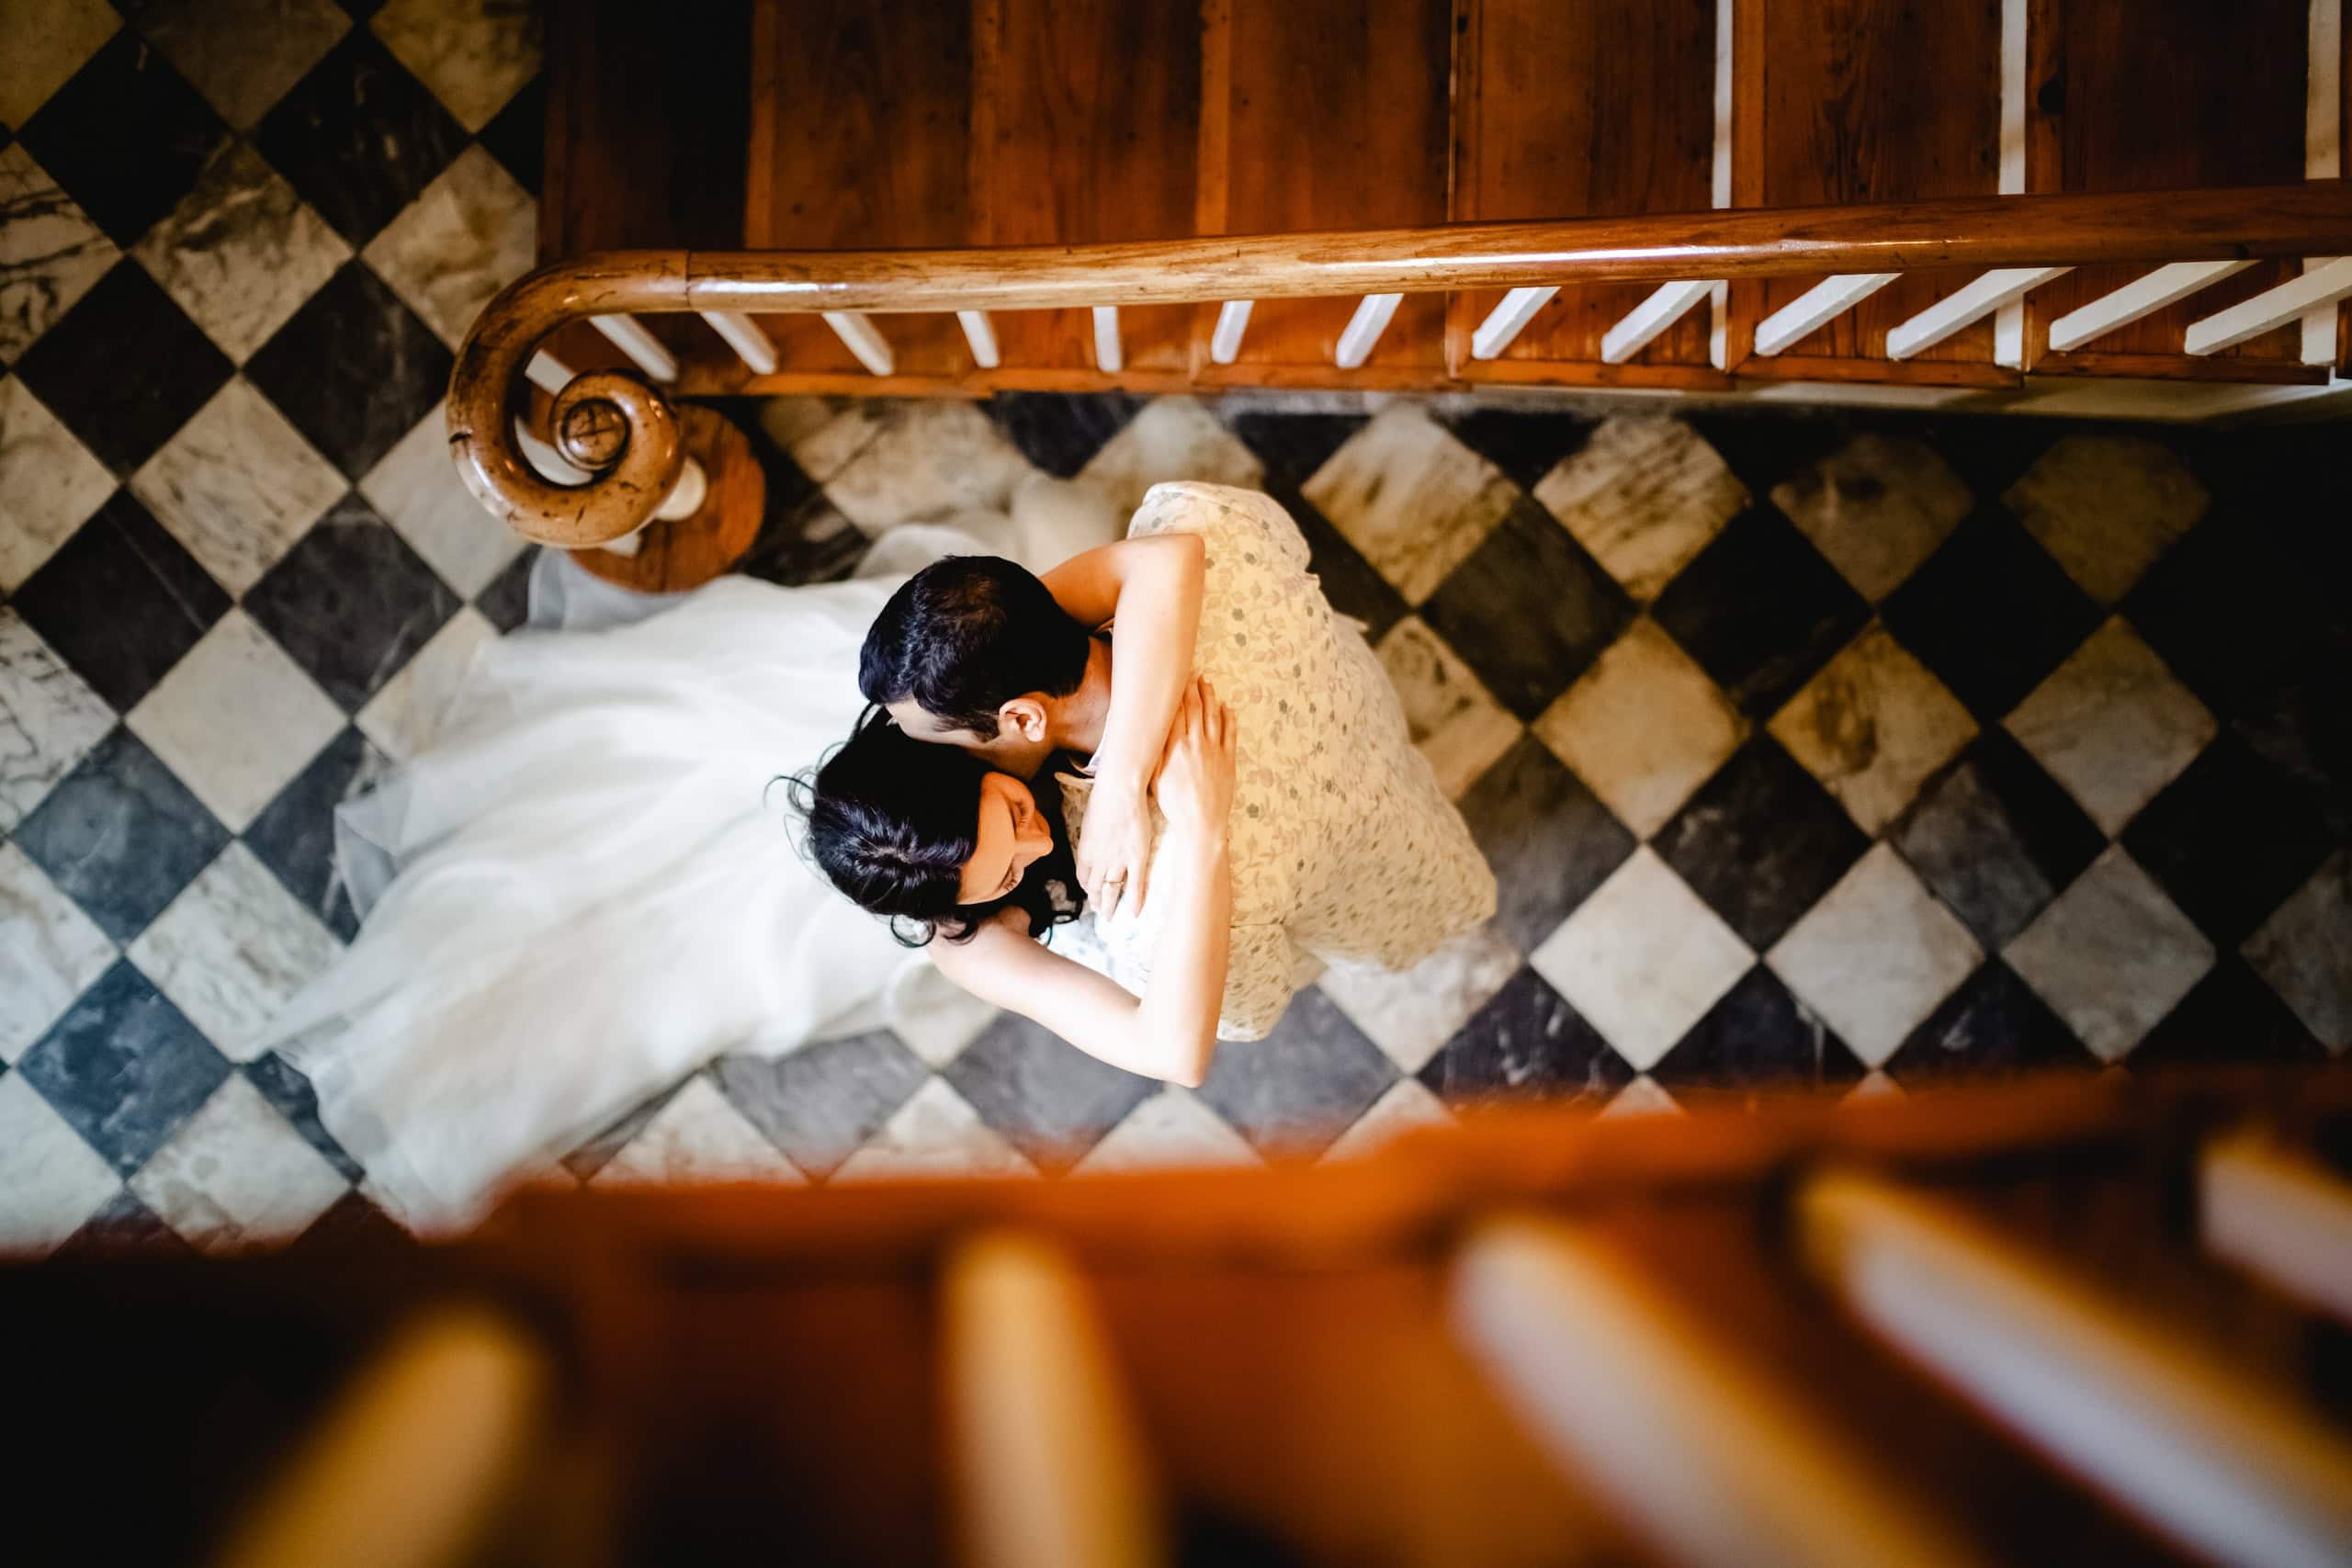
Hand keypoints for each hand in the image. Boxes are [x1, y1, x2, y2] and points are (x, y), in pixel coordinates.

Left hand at [1074, 774, 1154, 921]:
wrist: (1119, 789)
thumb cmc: (1104, 798)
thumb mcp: (1090, 820)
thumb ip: (1093, 835)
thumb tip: (1096, 838)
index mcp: (1085, 850)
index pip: (1083, 876)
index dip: (1087, 887)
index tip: (1090, 893)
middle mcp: (1098, 860)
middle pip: (1094, 887)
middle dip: (1096, 902)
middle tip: (1101, 913)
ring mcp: (1117, 860)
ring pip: (1111, 890)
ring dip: (1110, 906)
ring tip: (1111, 917)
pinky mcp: (1136, 857)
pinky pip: (1136, 885)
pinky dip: (1135, 900)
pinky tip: (1135, 913)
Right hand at [1152, 677, 1235, 842]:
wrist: (1202, 823)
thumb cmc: (1175, 804)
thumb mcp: (1155, 779)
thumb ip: (1153, 753)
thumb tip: (1146, 734)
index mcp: (1176, 748)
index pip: (1175, 713)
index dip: (1174, 695)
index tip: (1172, 680)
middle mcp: (1196, 744)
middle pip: (1194, 708)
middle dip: (1191, 688)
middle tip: (1189, 673)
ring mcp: (1215, 750)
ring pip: (1213, 715)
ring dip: (1209, 696)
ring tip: (1206, 682)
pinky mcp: (1229, 759)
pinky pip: (1230, 732)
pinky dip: (1228, 717)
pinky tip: (1226, 707)